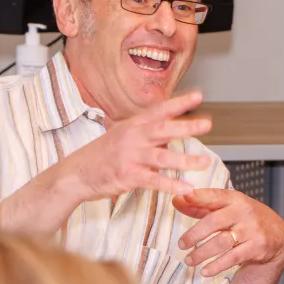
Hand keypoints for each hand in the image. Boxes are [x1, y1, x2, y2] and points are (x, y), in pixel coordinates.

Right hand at [65, 91, 212, 201]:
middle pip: (163, 130)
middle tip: (207, 124)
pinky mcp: (127, 176)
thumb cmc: (102, 155)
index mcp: (132, 125)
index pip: (159, 111)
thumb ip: (147, 133)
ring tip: (204, 162)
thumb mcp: (122, 135)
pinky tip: (186, 187)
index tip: (198, 96)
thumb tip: (172, 130)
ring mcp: (129, 157)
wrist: (75, 173)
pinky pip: (153, 181)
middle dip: (186, 127)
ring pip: (161, 157)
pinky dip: (171, 185)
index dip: (178, 103)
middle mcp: (132, 138)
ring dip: (185, 160)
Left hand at [174, 188, 283, 277]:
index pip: (214, 196)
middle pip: (214, 222)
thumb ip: (202, 206)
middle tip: (181, 244)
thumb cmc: (246, 220)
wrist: (277, 234)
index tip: (181, 198)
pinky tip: (205, 271)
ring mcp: (252, 229)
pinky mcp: (258, 246)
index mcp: (235, 199)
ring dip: (202, 253)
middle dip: (194, 234)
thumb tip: (177, 200)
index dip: (198, 196)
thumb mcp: (227, 208)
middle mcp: (244, 212)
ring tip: (189, 261)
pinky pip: (233, 258)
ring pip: (221, 242)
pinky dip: (217, 266)